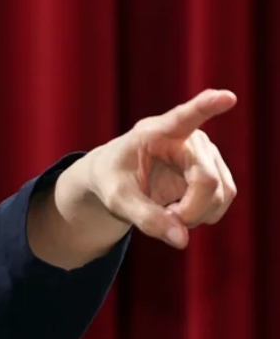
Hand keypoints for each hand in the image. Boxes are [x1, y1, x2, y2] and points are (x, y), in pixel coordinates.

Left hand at [83, 89, 237, 248]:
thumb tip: (182, 241)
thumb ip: (146, 219)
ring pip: (221, 194)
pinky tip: (179, 212)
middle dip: (188, 212)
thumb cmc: (112, 179)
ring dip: (195, 216)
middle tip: (163, 218)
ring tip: (166, 212)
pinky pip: (222, 200)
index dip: (207, 107)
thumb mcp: (117, 200)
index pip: (185, 116)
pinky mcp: (215, 171)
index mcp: (156, 132)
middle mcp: (190, 138)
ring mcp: (207, 154)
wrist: (116, 176)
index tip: (225, 97)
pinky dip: (202, 216)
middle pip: (207, 182)